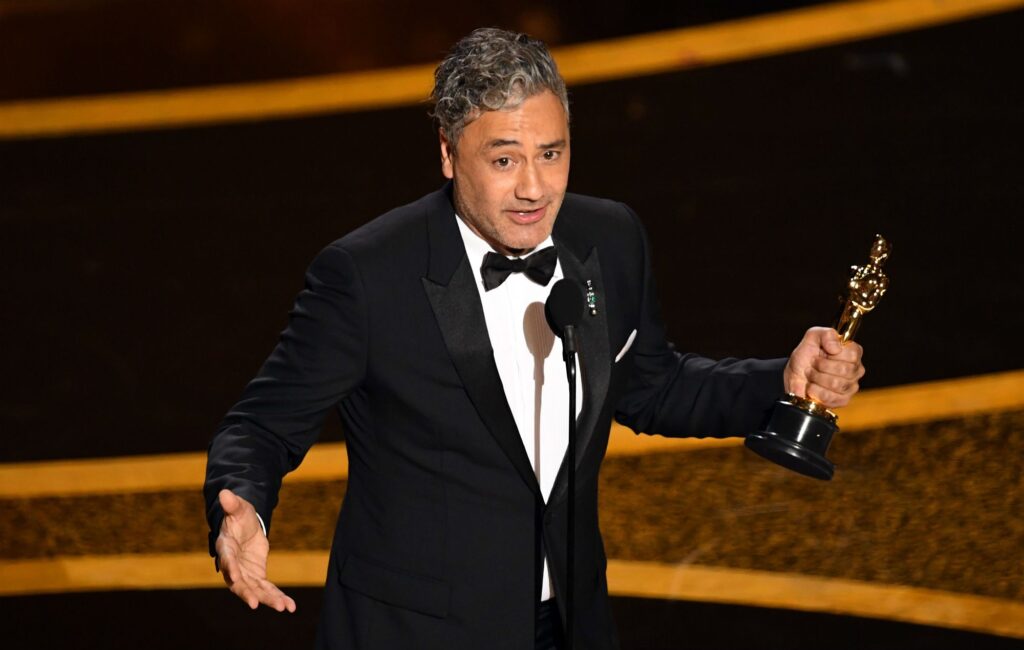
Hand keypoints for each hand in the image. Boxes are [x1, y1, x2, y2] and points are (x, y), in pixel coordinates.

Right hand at [215, 489, 295, 612]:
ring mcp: (245, 574)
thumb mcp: (238, 508)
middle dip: (247, 593)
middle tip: (254, 604)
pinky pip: (268, 590)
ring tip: (284, 608)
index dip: (230, 569)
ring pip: (256, 590)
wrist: (245, 527)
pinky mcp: (257, 577)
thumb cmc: (239, 516)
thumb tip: (224, 492)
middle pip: (239, 583)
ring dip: (269, 599)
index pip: (227, 560)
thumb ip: (232, 504)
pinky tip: (290, 607)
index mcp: (226, 548)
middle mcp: (233, 566)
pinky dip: (278, 597)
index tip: (235, 578)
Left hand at [784, 327, 864, 407]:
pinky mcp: (842, 400)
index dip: (833, 354)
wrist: (794, 376)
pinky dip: (814, 390)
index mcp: (853, 353)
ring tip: (811, 375)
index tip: (823, 353)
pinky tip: (812, 387)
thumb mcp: (812, 338)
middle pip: (845, 370)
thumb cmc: (806, 356)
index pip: (852, 354)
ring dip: (816, 378)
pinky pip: (829, 396)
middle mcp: (856, 370)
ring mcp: (851, 387)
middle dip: (821, 366)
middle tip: (813, 364)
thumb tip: (836, 348)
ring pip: (836, 384)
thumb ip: (826, 334)